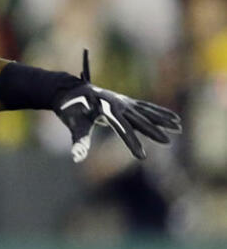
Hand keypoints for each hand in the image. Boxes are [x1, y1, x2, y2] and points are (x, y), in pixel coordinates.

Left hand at [54, 51, 181, 162]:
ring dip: (163, 120)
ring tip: (179, 127)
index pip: (122, 129)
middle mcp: (118, 104)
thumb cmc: (71, 110)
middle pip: (139, 119)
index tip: (141, 157)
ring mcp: (124, 101)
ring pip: (147, 112)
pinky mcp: (126, 101)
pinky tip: (173, 119)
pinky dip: (159, 113)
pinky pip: (146, 108)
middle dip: (153, 131)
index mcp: (107, 110)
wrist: (69, 90)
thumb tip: (77, 158)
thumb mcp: (74, 125)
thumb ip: (79, 141)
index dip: (132, 143)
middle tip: (167, 142)